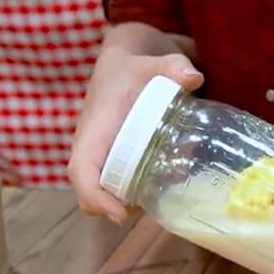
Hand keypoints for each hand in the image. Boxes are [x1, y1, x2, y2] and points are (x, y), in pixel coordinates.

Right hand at [67, 43, 202, 223]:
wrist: (129, 59)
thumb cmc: (133, 63)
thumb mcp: (153, 61)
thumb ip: (173, 65)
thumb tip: (193, 77)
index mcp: (94, 130)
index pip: (80, 171)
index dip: (94, 197)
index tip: (120, 214)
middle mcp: (95, 147)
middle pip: (93, 192)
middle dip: (122, 207)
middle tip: (159, 204)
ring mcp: (106, 154)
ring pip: (111, 190)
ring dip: (137, 199)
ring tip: (173, 190)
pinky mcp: (120, 155)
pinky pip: (125, 182)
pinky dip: (147, 188)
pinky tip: (177, 177)